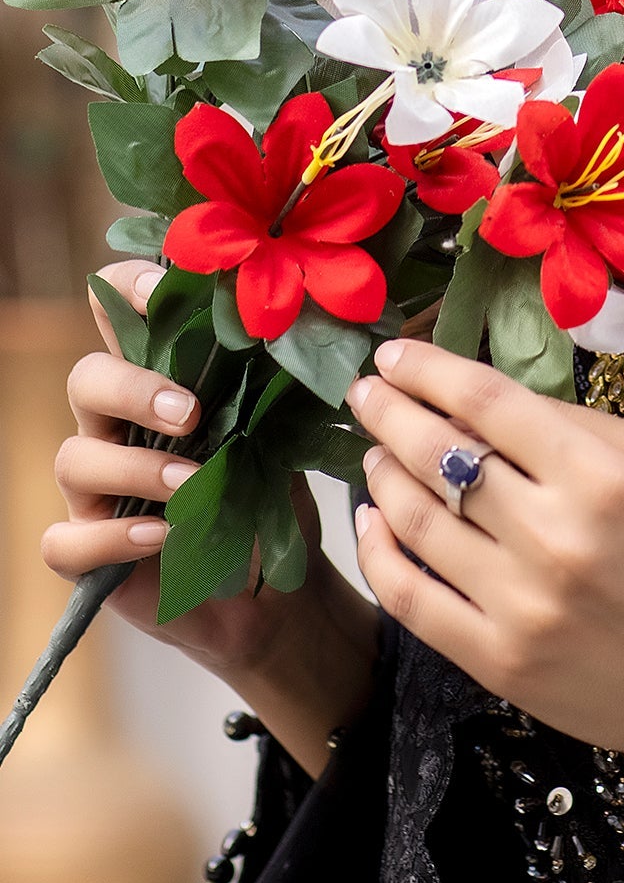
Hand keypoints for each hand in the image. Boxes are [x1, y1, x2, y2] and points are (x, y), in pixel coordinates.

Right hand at [45, 260, 378, 770]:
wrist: (277, 593)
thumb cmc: (271, 500)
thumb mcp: (279, 435)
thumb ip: (268, 386)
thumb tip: (299, 326)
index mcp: (158, 381)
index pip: (115, 313)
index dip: (126, 290)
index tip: (161, 289)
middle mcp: (116, 426)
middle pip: (86, 379)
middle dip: (134, 388)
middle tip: (190, 412)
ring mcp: (96, 490)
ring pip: (73, 457)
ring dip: (135, 466)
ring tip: (191, 482)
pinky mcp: (90, 551)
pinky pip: (66, 540)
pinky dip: (111, 538)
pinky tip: (162, 535)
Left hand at [350, 340, 623, 807]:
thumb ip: (572, 422)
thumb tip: (479, 400)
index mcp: (601, 478)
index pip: (489, 403)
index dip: (429, 371)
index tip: (394, 356)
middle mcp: (554, 536)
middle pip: (440, 455)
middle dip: (389, 413)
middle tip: (365, 394)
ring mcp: (519, 604)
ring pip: (416, 522)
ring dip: (381, 476)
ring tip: (374, 453)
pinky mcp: (494, 660)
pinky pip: (409, 598)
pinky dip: (376, 553)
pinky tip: (371, 522)